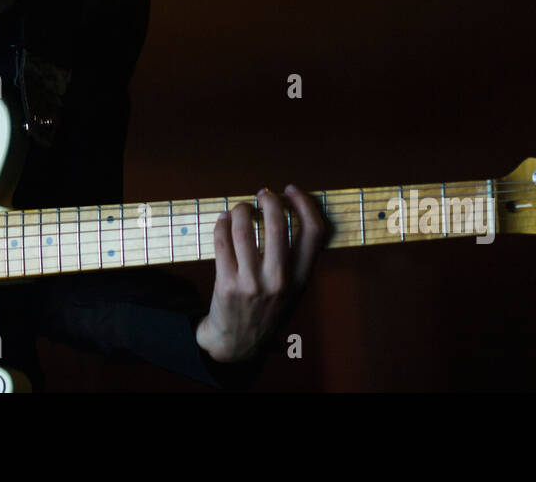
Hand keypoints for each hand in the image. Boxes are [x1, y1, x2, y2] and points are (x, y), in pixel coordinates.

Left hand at [195, 184, 326, 363]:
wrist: (237, 344)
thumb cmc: (266, 309)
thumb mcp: (293, 291)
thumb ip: (296, 258)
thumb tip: (288, 210)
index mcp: (301, 279)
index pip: (314, 232)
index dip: (304, 203)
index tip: (291, 190)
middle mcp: (280, 280)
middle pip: (278, 224)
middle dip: (269, 200)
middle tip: (263, 194)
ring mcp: (252, 283)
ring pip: (244, 229)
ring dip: (241, 210)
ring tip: (240, 209)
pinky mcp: (227, 284)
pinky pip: (222, 241)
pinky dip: (222, 224)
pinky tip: (223, 221)